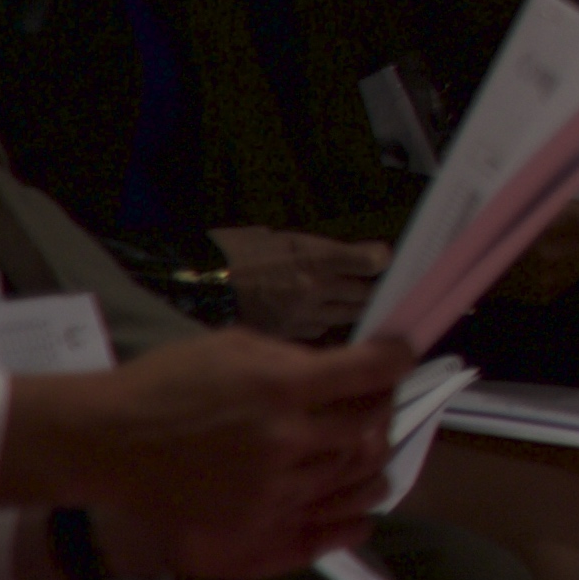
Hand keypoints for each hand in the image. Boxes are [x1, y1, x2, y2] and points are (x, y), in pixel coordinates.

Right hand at [0, 332, 400, 574]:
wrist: (102, 442)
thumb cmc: (163, 384)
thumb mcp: (232, 347)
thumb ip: (292, 359)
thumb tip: (339, 369)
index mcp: (282, 386)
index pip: (369, 372)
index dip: (395, 360)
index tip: (401, 356)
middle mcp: (286, 439)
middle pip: (369, 427)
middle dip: (381, 410)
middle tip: (377, 404)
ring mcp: (272, 488)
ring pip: (352, 478)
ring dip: (372, 462)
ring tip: (371, 451)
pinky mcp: (254, 526)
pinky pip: (323, 529)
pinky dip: (351, 519)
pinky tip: (362, 509)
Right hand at [210, 222, 383, 343]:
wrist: (192, 285)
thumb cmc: (235, 252)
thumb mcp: (282, 239)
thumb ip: (322, 252)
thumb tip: (357, 258)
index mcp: (312, 261)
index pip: (367, 263)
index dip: (379, 261)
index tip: (386, 261)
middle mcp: (311, 292)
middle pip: (363, 296)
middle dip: (375, 290)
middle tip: (383, 287)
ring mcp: (298, 319)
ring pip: (346, 318)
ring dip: (355, 311)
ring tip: (359, 305)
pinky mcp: (284, 339)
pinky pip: (318, 334)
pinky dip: (326, 327)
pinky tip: (322, 320)